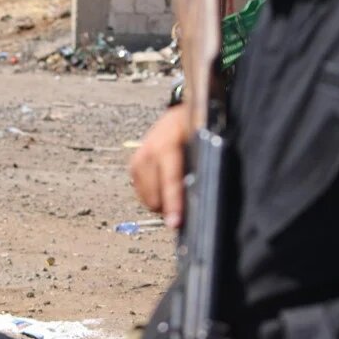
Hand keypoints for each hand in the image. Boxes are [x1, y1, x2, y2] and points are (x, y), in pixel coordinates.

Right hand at [129, 104, 189, 228]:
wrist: (178, 116)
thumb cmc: (195, 128)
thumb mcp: (203, 142)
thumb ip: (201, 167)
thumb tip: (201, 195)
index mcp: (167, 143)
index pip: (170, 179)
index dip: (173, 203)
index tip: (175, 222)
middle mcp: (149, 150)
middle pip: (153, 193)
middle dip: (168, 206)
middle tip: (184, 208)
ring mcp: (139, 157)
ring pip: (145, 196)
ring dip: (160, 202)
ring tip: (175, 197)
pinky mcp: (134, 164)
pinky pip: (140, 191)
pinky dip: (153, 195)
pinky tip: (165, 189)